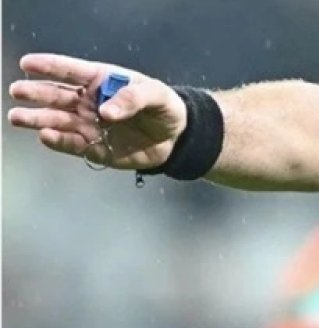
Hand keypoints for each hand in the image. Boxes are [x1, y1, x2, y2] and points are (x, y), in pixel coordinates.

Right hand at [8, 54, 185, 169]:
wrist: (177, 139)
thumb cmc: (164, 108)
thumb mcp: (156, 95)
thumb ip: (133, 98)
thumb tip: (106, 112)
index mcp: (100, 81)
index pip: (71, 71)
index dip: (49, 66)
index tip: (27, 64)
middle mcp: (88, 102)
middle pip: (57, 95)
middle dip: (36, 93)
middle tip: (17, 91)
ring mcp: (89, 125)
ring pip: (58, 120)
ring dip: (38, 119)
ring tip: (18, 117)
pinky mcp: (94, 148)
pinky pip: (72, 144)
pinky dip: (58, 141)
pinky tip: (45, 135)